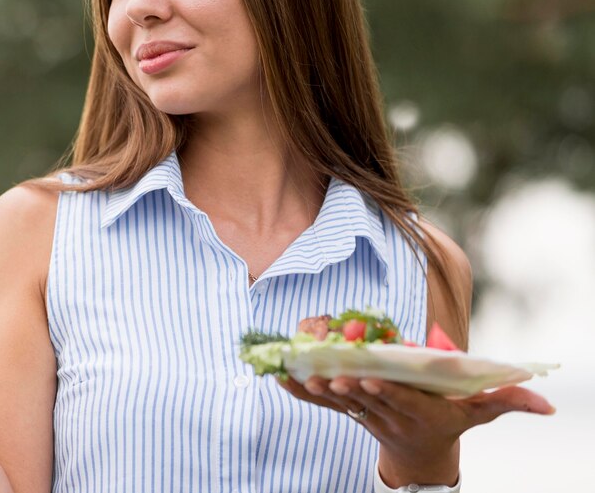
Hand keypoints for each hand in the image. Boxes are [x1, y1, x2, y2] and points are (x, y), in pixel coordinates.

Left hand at [279, 375, 553, 486]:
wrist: (420, 453)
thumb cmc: (450, 421)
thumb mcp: (478, 415)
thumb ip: (505, 403)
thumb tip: (546, 405)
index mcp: (418, 409)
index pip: (399, 400)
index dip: (384, 392)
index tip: (368, 381)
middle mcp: (388, 413)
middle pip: (365, 398)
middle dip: (347, 387)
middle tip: (330, 375)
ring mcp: (364, 414)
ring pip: (339, 401)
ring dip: (318, 388)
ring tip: (298, 372)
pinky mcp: (347, 411)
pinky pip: (320, 402)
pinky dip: (300, 390)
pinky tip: (279, 375)